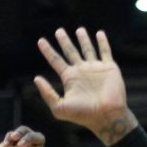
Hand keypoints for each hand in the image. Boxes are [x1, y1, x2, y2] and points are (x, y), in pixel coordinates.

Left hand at [34, 27, 137, 145]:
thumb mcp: (59, 107)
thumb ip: (47, 93)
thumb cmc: (84, 115)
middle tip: (59, 31)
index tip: (40, 41)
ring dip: (83, 39)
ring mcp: (96, 69)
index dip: (48, 50)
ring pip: (87, 49)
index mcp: (70, 78)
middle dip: (65, 41)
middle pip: (70, 51)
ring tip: (79, 29)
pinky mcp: (109, 68)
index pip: (56, 60)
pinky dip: (103, 42)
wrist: (107, 117)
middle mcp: (82, 71)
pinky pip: (105, 52)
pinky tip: (100, 33)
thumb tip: (37, 78)